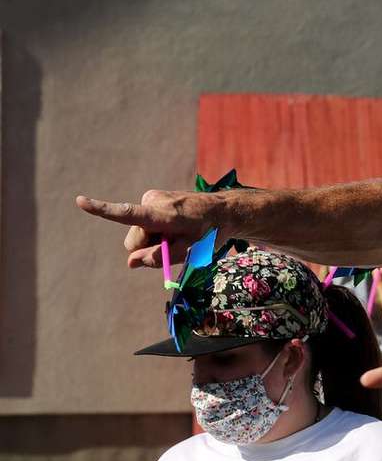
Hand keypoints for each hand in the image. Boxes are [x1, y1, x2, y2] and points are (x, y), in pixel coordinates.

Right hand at [75, 190, 221, 268]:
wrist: (223, 210)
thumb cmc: (209, 233)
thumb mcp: (190, 251)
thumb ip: (159, 258)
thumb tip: (131, 262)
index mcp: (163, 214)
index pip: (128, 214)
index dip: (103, 210)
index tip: (80, 201)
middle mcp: (153, 201)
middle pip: (134, 239)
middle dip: (148, 247)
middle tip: (176, 244)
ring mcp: (151, 198)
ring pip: (139, 232)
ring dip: (155, 239)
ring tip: (178, 234)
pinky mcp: (151, 198)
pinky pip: (144, 223)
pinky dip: (156, 230)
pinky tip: (175, 227)